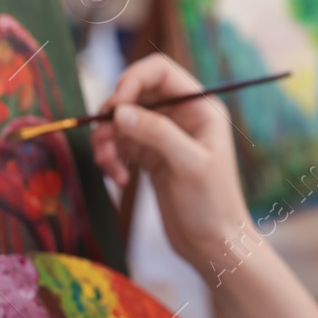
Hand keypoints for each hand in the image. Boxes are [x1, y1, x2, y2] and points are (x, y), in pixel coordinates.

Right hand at [91, 54, 253, 273]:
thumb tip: (119, 111)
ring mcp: (164, 136)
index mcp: (200, 107)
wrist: (213, 246)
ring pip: (121, 121)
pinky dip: (112, 159)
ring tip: (109, 169)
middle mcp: (182, 116)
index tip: (113, 106)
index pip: (159, 71)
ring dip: (107, 142)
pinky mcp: (150, 158)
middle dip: (113, 116)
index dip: (132, 80)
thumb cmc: (212, 205)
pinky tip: (119, 181)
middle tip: (103, 143)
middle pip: (134, 94)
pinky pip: (120, 145)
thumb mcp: (189, 165)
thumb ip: (156, 133)